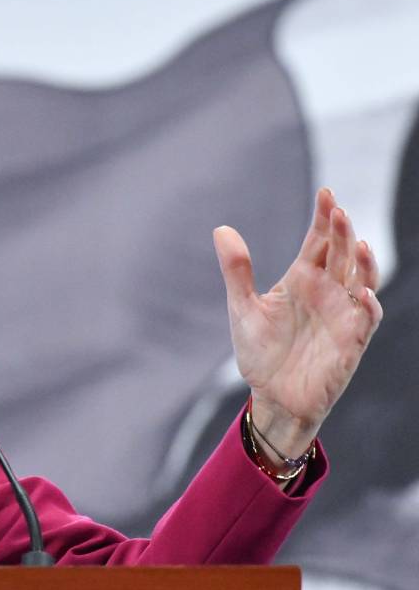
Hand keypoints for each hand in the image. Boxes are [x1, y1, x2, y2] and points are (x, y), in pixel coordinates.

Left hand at [213, 188, 382, 459]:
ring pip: (362, 280)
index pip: (319, 241)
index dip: (324, 218)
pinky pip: (367, 319)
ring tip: (357, 242)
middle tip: (337, 209)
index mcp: (302, 279)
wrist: (271, 396)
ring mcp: (342, 315)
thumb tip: (221, 228)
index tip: (325, 193)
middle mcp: (327, 292)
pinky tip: (362, 293)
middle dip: (341, 232)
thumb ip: (236, 270)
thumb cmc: (260, 351)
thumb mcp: (242, 307)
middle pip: (341, 254)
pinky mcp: (351, 342)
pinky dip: (368, 305)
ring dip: (363, 262)